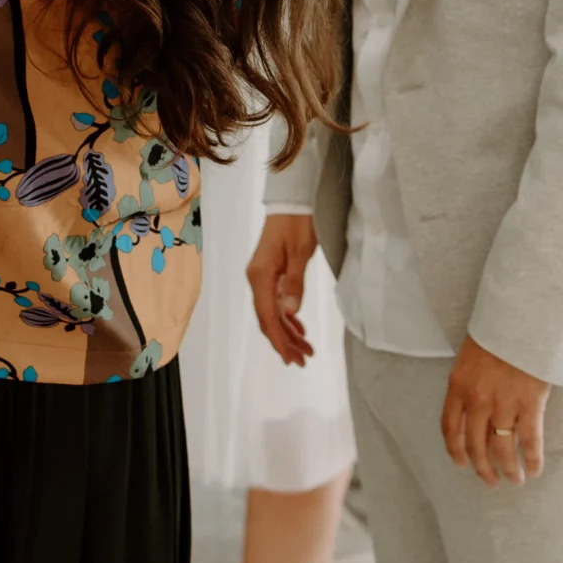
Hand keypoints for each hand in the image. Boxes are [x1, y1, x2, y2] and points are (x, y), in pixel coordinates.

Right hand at [246, 214, 319, 365]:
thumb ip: (294, 284)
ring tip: (306, 349)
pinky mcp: (269, 273)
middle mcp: (256, 279)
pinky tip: (298, 327)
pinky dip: (286, 317)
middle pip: (268, 319)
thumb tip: (289, 312)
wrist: (290, 202)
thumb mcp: (301, 253)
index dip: (279, 341)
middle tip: (303, 360)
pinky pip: (275, 302)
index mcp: (261, 276)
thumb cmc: (297, 224)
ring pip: (272, 313)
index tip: (291, 358)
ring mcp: (261, 277)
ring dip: (288, 332)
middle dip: (284, 342)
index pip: (267, 317)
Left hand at [441, 337, 550, 485]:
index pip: (450, 427)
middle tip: (491, 481)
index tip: (461, 464)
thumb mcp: (470, 355)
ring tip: (515, 479)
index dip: (455, 450)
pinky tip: (534, 469)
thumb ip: (469, 382)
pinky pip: (529, 441)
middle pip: (475, 444)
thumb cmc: (498, 331)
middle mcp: (477, 400)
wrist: (522, 318)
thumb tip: (476, 405)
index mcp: (458, 385)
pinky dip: (531, 459)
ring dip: (508, 469)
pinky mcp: (530, 405)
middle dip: (483, 468)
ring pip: (501, 448)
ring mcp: (503, 404)